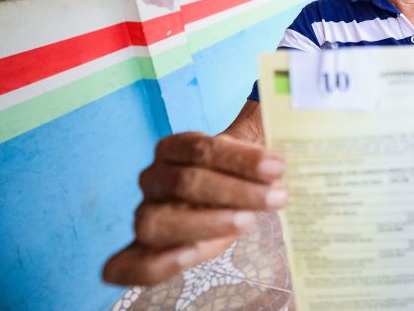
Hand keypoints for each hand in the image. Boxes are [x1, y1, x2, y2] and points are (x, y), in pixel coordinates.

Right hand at [103, 132, 286, 285]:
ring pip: (158, 222)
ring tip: (248, 221)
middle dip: (235, 191)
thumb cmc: (239, 174)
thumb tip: (282, 158)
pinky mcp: (145, 251)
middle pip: (185, 182)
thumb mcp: (252, 156)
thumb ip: (263, 152)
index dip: (239, 159)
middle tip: (276, 197)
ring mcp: (145, 215)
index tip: (277, 167)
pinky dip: (158, 262)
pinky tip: (190, 254)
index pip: (200, 149)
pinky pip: (131, 264)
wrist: (228, 196)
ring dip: (208, 224)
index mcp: (173, 148)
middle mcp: (153, 178)